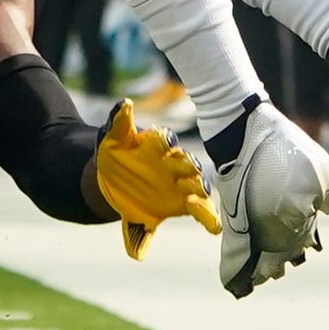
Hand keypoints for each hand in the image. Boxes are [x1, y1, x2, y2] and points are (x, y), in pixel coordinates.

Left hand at [92, 100, 221, 257]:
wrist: (113, 180)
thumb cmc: (116, 152)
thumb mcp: (113, 137)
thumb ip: (120, 122)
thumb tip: (124, 103)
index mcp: (156, 146)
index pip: (165, 140)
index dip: (166, 140)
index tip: (167, 142)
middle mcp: (173, 164)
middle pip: (186, 163)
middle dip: (189, 166)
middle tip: (191, 171)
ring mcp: (180, 184)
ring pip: (196, 185)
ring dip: (200, 189)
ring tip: (202, 196)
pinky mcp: (182, 203)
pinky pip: (199, 210)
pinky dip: (208, 218)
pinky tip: (215, 227)